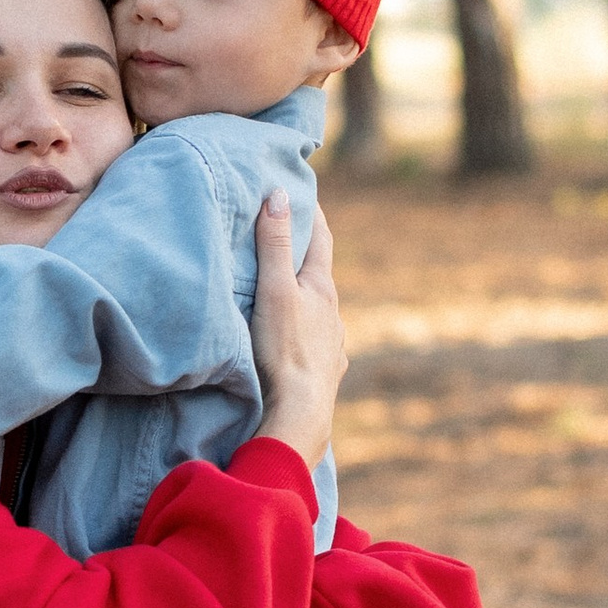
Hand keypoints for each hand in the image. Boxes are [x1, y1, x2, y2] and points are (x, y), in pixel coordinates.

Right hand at [249, 193, 346, 475]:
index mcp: (321, 289)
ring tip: (284, 295)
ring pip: (319, 313)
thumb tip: (280, 194)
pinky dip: (304, 334)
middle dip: (303, 257)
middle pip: (318, 276)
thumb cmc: (284, 350)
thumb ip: (273, 244)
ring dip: (304, 300)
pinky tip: (295, 343)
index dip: (311, 214)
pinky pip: (315, 344)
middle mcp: (333, 314)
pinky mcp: (324, 372)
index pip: (320, 240)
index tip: (301, 193)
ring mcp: (332, 344)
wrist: (300, 413)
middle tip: (286, 238)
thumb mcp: (273, 290)